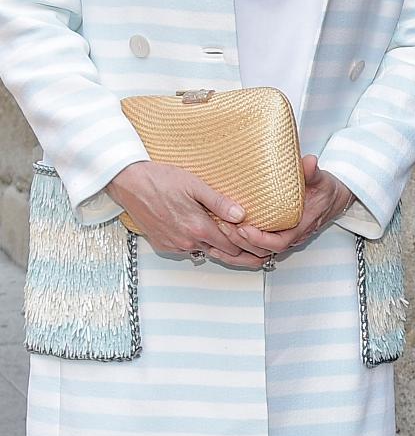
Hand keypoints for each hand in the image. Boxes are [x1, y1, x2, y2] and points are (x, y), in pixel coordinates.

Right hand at [108, 161, 270, 267]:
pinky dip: (200, 244)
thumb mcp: (195, 185)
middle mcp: (186, 241)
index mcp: (197, 228)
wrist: (128, 183)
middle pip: (221, 255)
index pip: (231, 246)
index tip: (263, 246)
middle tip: (260, 255)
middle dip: (240, 255)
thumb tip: (241, 215)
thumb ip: (219, 202)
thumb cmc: (162, 179)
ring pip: (204, 252)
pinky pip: (187, 249)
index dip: (249, 247)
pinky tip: (209, 236)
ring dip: (219, 249)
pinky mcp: (162, 244)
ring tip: (238, 245)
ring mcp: (173, 245)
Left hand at [230, 155, 353, 262]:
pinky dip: (236, 249)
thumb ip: (312, 173)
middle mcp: (289, 237)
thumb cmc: (326, 191)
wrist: (333, 201)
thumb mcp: (322, 180)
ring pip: (255, 253)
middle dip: (240, 242)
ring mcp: (281, 238)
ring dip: (235, 247)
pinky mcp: (273, 236)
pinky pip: (254, 249)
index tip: (243, 228)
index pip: (278, 243)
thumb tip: (309, 161)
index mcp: (300, 227)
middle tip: (223, 227)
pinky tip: (220, 242)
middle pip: (262, 251)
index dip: (259, 239)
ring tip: (217, 234)